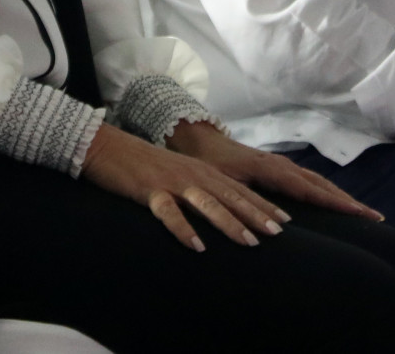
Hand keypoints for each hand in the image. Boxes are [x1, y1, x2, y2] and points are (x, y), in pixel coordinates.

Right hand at [80, 123, 290, 251]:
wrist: (109, 147)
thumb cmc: (145, 166)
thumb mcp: (179, 175)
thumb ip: (199, 190)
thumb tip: (221, 210)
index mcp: (202, 173)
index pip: (239, 191)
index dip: (262, 206)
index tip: (285, 222)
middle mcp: (194, 175)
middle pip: (230, 197)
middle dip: (256, 215)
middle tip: (278, 234)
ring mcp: (173, 182)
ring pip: (207, 204)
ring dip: (229, 223)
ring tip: (248, 242)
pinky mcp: (150, 191)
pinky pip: (169, 213)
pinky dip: (184, 229)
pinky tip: (196, 246)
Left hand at [166, 122, 382, 220]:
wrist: (200, 139)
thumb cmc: (209, 165)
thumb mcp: (223, 185)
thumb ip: (244, 203)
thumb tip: (274, 226)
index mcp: (273, 170)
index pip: (312, 190)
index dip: (336, 203)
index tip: (360, 213)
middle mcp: (284, 166)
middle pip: (323, 185)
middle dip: (349, 201)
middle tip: (375, 218)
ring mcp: (284, 166)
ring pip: (319, 182)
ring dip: (341, 197)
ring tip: (364, 213)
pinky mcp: (280, 170)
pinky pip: (310, 181)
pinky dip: (327, 192)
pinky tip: (335, 203)